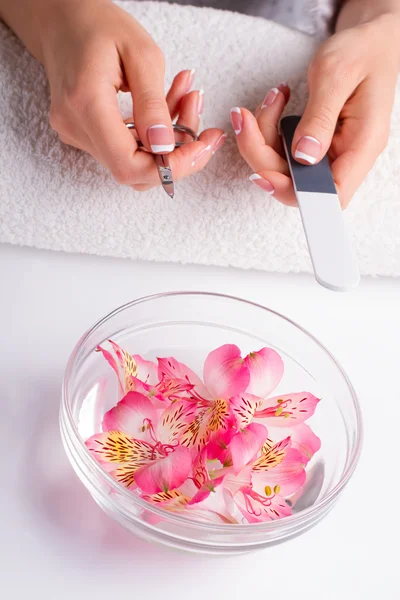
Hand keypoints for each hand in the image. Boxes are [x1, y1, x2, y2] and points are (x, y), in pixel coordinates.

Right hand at [38, 0, 224, 188]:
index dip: (169, 167)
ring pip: (135, 159)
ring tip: (188, 97)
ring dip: (169, 139)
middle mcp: (76, 127)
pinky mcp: (85, 134)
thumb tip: (164, 147)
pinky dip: (154, 132)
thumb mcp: (140, 53)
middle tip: (203, 123)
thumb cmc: (98, 25)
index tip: (201, 147)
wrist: (62, 19)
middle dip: (177, 153)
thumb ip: (153, 104)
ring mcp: (77, 134)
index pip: (128, 165)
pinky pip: (126, 146)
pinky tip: (170, 102)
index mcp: (86, 104)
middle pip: (134, 169)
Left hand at [232, 14, 399, 207]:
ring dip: (263, 138)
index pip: (331, 194)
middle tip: (246, 121)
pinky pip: (284, 150)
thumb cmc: (361, 51)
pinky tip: (275, 103)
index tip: (264, 175)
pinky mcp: (315, 144)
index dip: (295, 193)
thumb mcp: (336, 75)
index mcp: (362, 145)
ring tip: (271, 99)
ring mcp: (329, 151)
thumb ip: (319, 118)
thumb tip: (303, 157)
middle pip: (297, 183)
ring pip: (284, 166)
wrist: (370, 40)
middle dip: (263, 156)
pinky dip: (269, 130)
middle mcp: (346, 155)